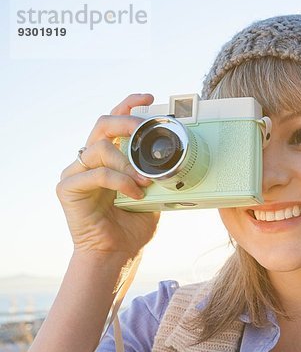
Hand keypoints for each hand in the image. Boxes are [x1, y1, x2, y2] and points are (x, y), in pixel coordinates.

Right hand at [56, 94, 159, 258]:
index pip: (114, 121)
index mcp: (109, 157)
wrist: (117, 253)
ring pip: (101, 148)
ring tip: (145, 182)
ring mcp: (76, 172)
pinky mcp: (68, 188)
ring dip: (129, 163)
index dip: (129, 105)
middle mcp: (90, 160)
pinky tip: (135, 194)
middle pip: (103, 124)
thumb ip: (158, 173)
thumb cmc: (133, 224)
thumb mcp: (153, 192)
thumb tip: (183, 157)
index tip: (149, 98)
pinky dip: (121, 182)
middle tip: (145, 132)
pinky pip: (97, 174)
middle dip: (127, 122)